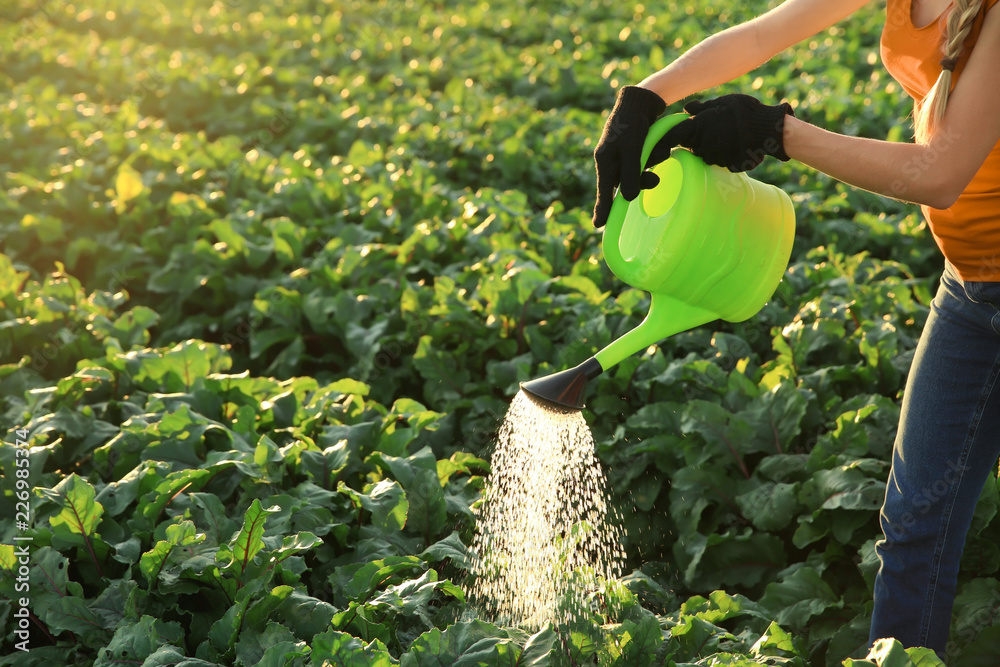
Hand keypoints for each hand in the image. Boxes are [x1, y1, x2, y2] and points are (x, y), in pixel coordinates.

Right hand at [592, 86, 665, 227]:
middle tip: (655, 180)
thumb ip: (631, 174)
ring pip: (637, 172)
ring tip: (663, 152)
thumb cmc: (633, 123)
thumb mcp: (633, 150)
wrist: (641, 100)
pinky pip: (643, 162)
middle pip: (624, 183)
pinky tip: (662, 148)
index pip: (604, 191)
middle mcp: (611, 159)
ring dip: (651, 165)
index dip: (603, 209)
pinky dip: (653, 157)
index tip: (598, 225)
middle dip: (642, 180)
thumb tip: (628, 198)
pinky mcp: (633, 149)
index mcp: (604, 160)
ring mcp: (621, 154)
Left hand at [648, 94, 794, 172]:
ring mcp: (713, 157)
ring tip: (723, 135)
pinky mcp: (725, 165)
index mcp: (697, 127)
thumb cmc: (744, 111)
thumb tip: (685, 108)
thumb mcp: (722, 102)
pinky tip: (731, 144)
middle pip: (688, 145)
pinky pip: (717, 160)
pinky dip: (720, 154)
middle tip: (708, 128)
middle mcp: (701, 144)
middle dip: (693, 139)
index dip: (669, 136)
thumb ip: (701, 107)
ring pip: (702, 154)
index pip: (673, 136)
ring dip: (707, 147)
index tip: (667, 136)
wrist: (767, 129)